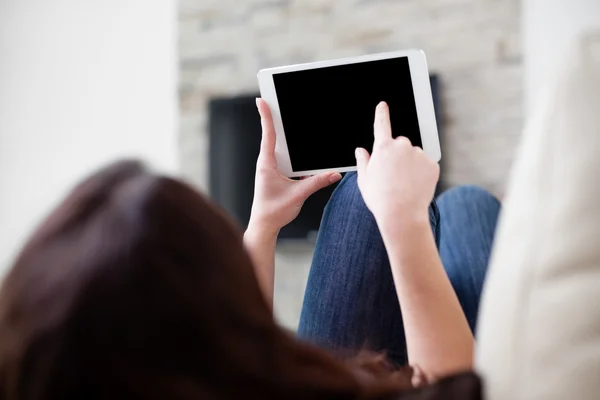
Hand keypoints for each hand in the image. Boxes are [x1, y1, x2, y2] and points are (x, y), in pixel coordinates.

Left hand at [249, 99, 341, 234]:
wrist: (264, 226)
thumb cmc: (274, 212)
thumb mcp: (298, 195)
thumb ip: (316, 183)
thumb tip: (334, 173)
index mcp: (267, 164)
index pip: (268, 135)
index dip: (265, 117)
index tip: (261, 100)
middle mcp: (267, 163)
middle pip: (273, 136)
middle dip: (275, 118)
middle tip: (275, 98)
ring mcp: (271, 169)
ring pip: (280, 148)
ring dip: (284, 136)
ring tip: (286, 117)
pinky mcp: (276, 175)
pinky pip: (285, 159)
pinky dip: (291, 152)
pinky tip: (298, 149)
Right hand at [355, 102, 439, 230]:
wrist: (402, 214)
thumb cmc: (380, 199)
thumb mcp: (364, 180)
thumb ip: (363, 161)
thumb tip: (361, 150)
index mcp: (383, 147)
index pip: (381, 124)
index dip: (381, 113)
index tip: (383, 105)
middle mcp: (402, 146)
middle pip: (400, 144)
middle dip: (397, 155)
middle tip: (393, 175)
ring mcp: (419, 154)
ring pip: (414, 155)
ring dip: (410, 165)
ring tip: (404, 184)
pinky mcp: (432, 165)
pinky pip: (426, 165)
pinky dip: (421, 173)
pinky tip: (415, 186)